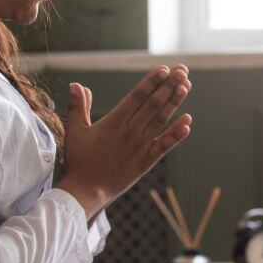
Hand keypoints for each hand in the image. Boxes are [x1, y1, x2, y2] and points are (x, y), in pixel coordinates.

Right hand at [56, 64, 191, 219]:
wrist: (86, 192)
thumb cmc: (78, 161)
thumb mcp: (74, 131)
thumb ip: (78, 106)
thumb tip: (76, 84)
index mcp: (113, 122)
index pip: (137, 96)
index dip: (152, 82)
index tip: (163, 69)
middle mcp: (130, 132)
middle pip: (153, 104)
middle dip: (169, 85)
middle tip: (182, 70)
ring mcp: (140, 147)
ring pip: (161, 120)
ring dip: (175, 103)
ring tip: (186, 86)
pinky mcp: (146, 162)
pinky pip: (165, 145)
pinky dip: (177, 134)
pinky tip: (188, 121)